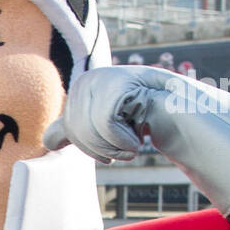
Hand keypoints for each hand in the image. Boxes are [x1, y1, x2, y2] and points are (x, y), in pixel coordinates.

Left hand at [43, 65, 176, 163]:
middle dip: (102, 149)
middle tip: (125, 147)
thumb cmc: (142, 118)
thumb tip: (48, 142)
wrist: (181, 110)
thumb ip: (77, 129)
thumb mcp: (102, 124)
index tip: (109, 149)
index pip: (59, 135)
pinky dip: (123, 140)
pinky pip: (105, 125)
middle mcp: (84, 82)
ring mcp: (99, 80)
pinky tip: (139, 136)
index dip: (88, 148)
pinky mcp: (115, 85)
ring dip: (115, 148)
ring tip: (133, 143)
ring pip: (87, 131)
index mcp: (77, 91)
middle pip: (74, 133)